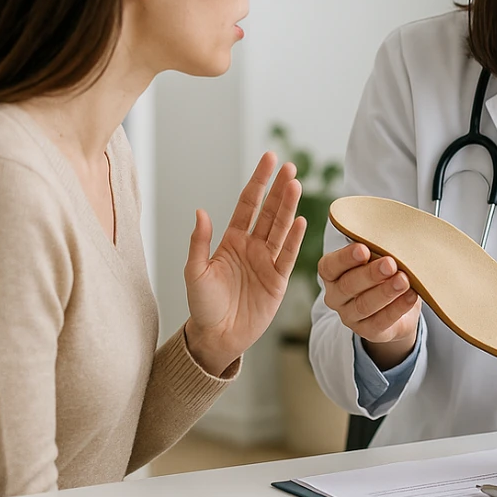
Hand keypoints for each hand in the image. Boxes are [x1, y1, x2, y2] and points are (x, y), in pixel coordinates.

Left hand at [183, 152, 305, 375]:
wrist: (217, 337)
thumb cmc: (203, 305)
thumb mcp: (195, 272)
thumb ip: (199, 242)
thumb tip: (201, 211)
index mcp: (232, 240)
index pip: (249, 204)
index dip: (258, 181)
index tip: (269, 159)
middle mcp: (252, 246)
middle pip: (269, 211)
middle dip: (279, 188)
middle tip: (289, 166)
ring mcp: (267, 262)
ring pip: (280, 229)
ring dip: (289, 207)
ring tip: (296, 185)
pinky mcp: (278, 281)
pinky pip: (287, 256)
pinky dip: (294, 239)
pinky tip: (301, 220)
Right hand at [317, 242, 420, 369]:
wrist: (397, 306)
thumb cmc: (383, 272)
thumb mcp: (377, 256)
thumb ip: (377, 247)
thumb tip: (393, 231)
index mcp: (332, 273)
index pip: (330, 266)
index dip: (345, 258)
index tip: (363, 249)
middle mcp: (336, 296)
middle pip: (349, 285)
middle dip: (370, 274)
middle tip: (390, 263)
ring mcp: (350, 316)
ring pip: (364, 305)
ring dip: (385, 292)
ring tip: (403, 280)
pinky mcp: (368, 332)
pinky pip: (381, 321)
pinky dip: (397, 307)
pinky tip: (411, 296)